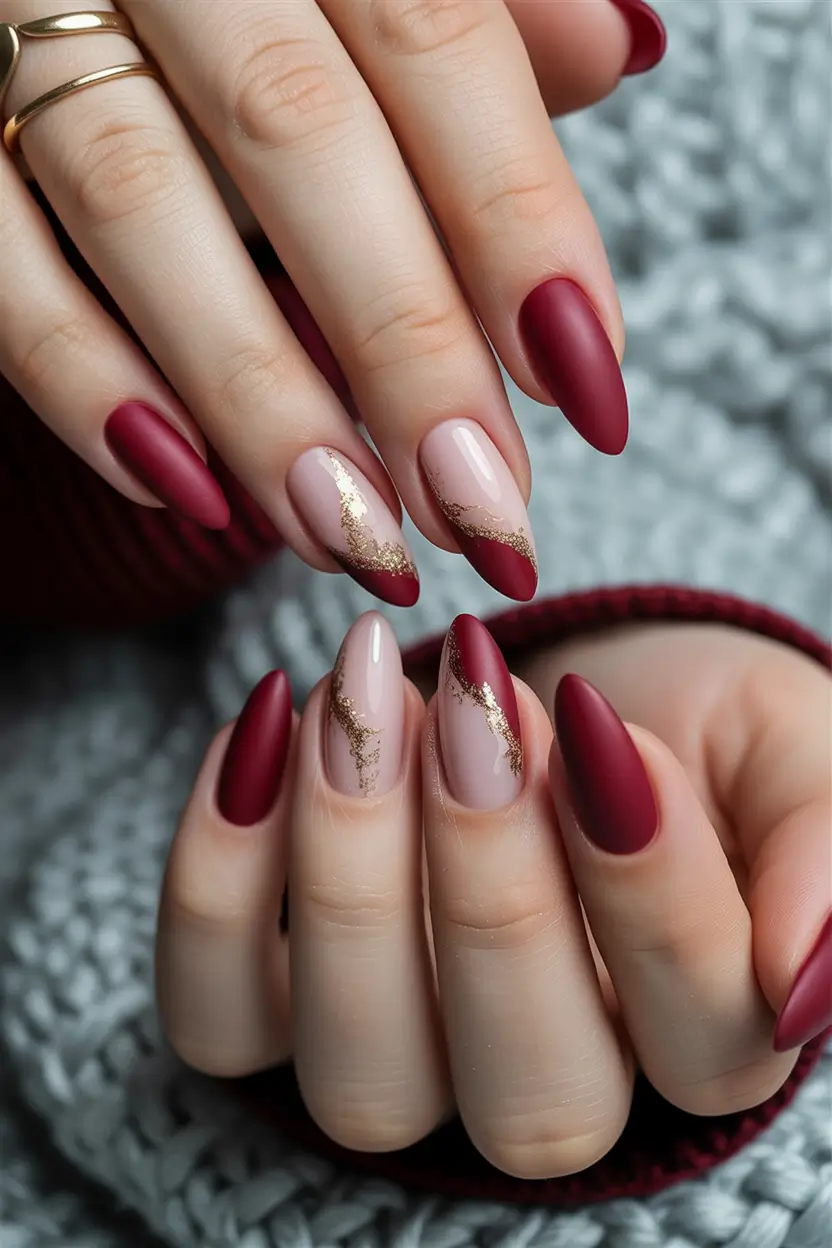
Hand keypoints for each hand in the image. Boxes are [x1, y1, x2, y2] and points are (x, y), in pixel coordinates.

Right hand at [0, 0, 663, 602]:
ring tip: (354, 536)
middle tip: (479, 510)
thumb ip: (491, 9)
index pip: (435, 43)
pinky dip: (80, 376)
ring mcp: (28, 21)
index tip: (586, 393)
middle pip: (300, 135)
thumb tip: (617, 50)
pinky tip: (189, 487)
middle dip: (404, 345)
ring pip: (136, 198)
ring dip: (256, 395)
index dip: (518, 222)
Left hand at [155, 609, 829, 1179]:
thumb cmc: (694, 725)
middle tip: (477, 704)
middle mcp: (549, 1084)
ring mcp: (403, 1061)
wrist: (575, 688)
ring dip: (351, 878)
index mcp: (699, 1035)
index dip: (648, 886)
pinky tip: (268, 727)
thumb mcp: (789, 749)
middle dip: (492, 885)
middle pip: (525, 1091)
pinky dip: (215, 876)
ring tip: (363, 700)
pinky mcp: (275, 1008)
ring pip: (364, 1076)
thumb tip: (799, 983)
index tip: (600, 724)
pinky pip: (219, 1011)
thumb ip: (822, 855)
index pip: (701, 1035)